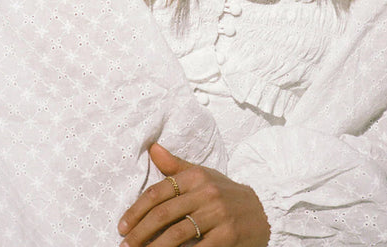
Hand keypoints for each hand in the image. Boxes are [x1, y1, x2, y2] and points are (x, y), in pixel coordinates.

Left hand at [118, 143, 269, 246]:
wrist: (263, 210)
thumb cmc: (225, 194)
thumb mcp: (202, 175)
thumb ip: (175, 166)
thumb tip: (152, 148)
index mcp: (196, 176)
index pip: (158, 192)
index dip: (136, 210)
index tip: (122, 226)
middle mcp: (207, 192)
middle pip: (163, 214)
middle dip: (140, 232)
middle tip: (125, 245)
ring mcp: (218, 215)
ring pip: (176, 234)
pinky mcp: (227, 237)